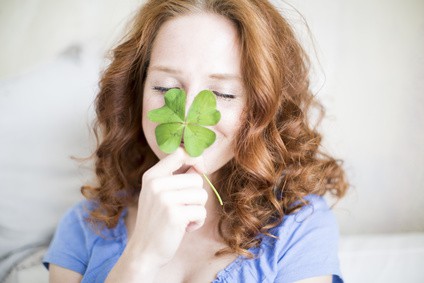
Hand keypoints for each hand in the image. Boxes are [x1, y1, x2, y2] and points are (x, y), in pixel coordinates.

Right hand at [127, 147, 207, 268]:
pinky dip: (197, 222)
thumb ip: (176, 177)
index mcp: (152, 176)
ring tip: (183, 218)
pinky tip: (184, 228)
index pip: (180, 153)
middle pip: (197, 178)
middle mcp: (156, 184)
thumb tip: (200, 164)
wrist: (144, 251)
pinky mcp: (175, 215)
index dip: (196, 159)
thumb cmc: (158, 221)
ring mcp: (165, 199)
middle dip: (196, 195)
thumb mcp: (159, 194)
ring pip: (202, 194)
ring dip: (197, 209)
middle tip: (183, 208)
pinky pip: (201, 211)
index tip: (199, 170)